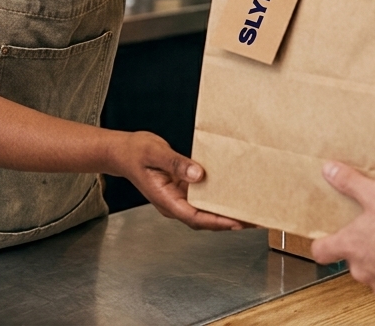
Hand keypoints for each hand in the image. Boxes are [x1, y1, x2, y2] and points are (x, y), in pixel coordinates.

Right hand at [113, 131, 246, 230]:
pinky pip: (201, 197)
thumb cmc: (135, 152)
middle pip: (203, 219)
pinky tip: (231, 192)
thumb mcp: (155, 153)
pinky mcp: (181, 189)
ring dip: (224, 211)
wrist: (121, 151)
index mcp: (165, 199)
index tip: (236, 222)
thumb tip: (198, 174)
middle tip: (252, 218)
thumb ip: (176, 164)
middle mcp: (173, 203)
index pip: (194, 217)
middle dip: (227, 221)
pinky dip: (217, 197)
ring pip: (204, 210)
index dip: (216, 221)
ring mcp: (177, 197)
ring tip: (247, 208)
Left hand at [310, 162, 374, 299]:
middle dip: (361, 249)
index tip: (326, 238)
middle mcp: (362, 269)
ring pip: (374, 273)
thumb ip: (351, 183)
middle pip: (351, 261)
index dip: (322, 244)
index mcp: (350, 246)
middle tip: (373, 234)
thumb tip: (329, 170)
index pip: (321, 251)